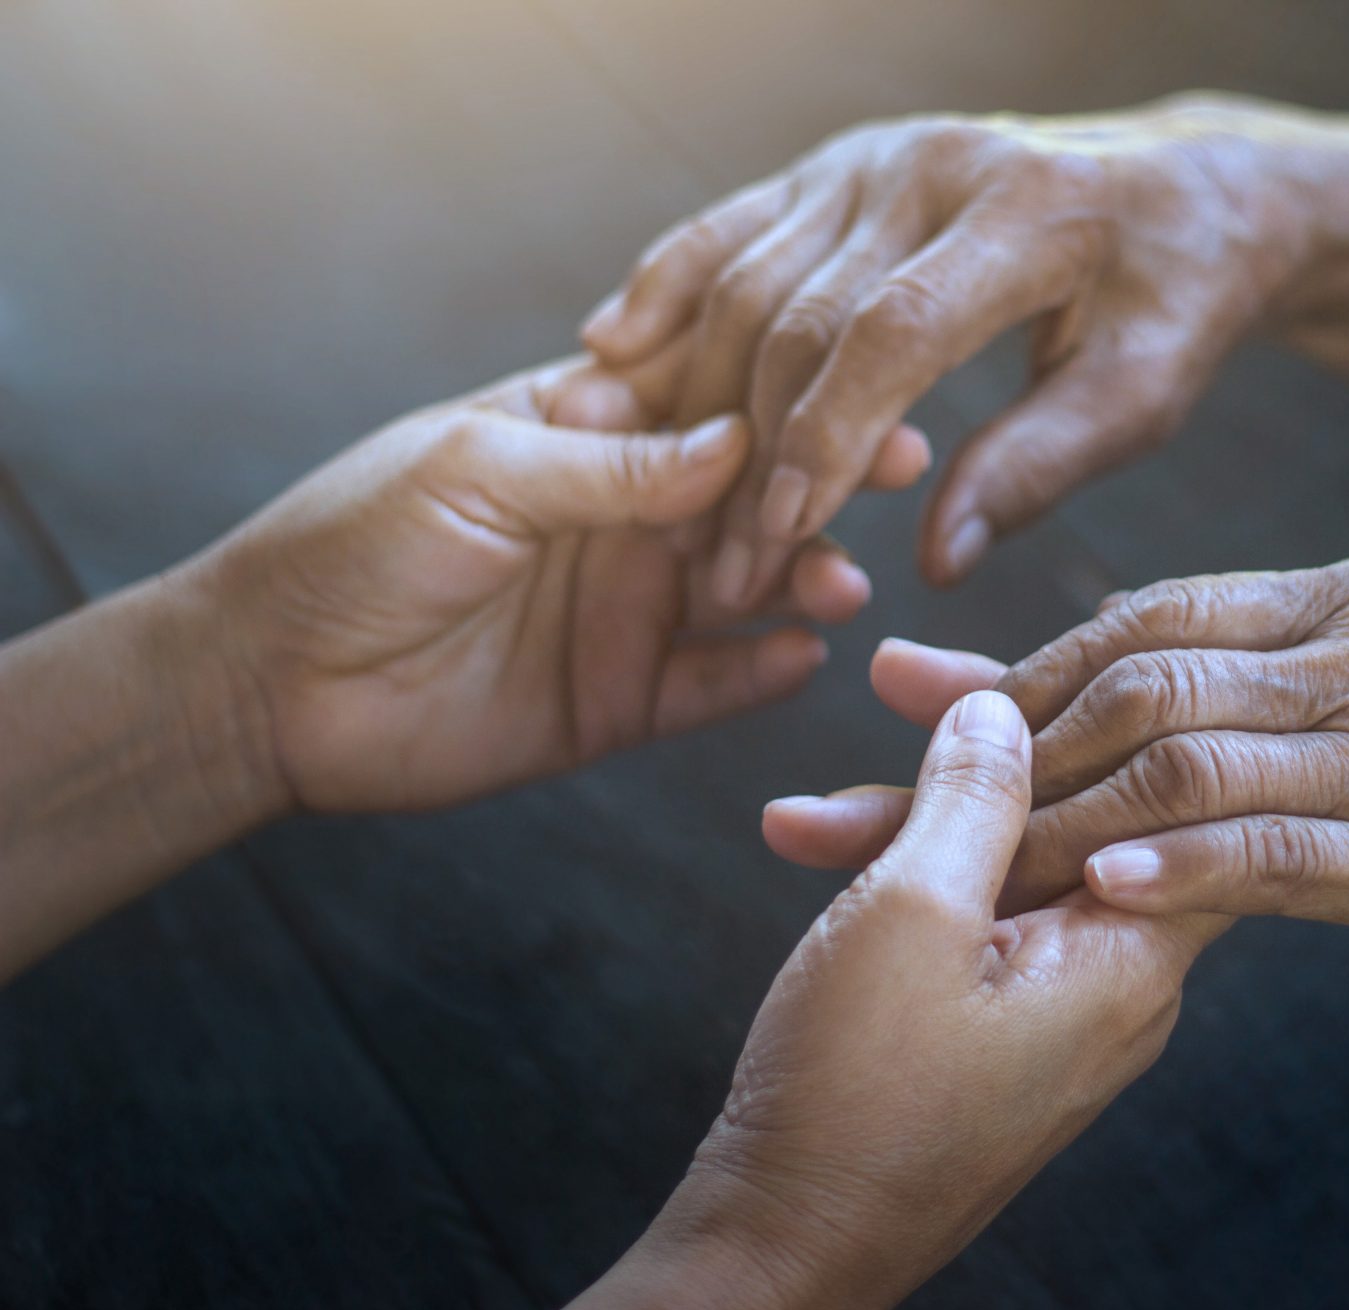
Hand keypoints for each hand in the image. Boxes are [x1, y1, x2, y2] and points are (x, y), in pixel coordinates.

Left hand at [190, 362, 915, 814]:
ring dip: (802, 579)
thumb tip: (738, 440)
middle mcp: (621, 519)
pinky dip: (763, 670)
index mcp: (583, 435)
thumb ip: (612, 464)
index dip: (785, 395)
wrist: (272, 686)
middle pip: (749, 494)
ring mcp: (627, 610)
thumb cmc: (352, 543)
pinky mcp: (622, 698)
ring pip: (747, 588)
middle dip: (821, 483)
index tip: (863, 388)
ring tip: (843, 583)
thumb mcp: (481, 469)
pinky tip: (806, 655)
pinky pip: (714, 683)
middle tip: (892, 474)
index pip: (707, 402)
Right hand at [545, 692, 1227, 1309]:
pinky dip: (914, 880)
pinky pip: (982, 925)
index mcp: (1131, 959)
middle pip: (1089, 819)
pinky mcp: (1006, 1037)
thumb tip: (1006, 705)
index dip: (1113, 704)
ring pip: (1018, 868)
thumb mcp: (912, 912)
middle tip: (898, 675)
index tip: (1041, 643)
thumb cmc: (853, 1095)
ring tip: (821, 778)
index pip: (1177, 796)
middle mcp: (1120, 988)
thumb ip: (973, 795)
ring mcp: (1064, 1016)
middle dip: (987, 746)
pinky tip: (824, 838)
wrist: (785, 1246)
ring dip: (924, 815)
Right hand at [560, 97, 1301, 598]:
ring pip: (748, 274)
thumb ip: (1040, 466)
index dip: (824, 441)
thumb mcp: (1144, 393)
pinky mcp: (841, 163)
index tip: (782, 538)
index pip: (891, 334)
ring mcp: (875, 155)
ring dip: (694, 394)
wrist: (1184, 191)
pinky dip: (666, 284)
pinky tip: (614, 347)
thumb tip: (934, 560)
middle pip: (799, 311)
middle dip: (748, 448)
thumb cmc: (1174, 300)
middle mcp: (932, 165)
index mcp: (1024, 213)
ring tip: (664, 504)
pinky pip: (731, 224)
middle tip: (720, 561)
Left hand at [766, 555, 1348, 1033]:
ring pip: (1192, 762)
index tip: (904, 700)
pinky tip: (1104, 894)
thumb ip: (1243, 685)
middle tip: (863, 800)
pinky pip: (1285, 851)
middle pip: (1141, 682)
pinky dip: (1184, 868)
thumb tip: (1090, 689)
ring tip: (959, 873)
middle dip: (993, 749)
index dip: (1018, 664)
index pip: (1150, 616)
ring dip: (1057, 822)